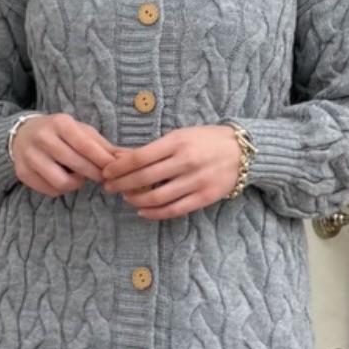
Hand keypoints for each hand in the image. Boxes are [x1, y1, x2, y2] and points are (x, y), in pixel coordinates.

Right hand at [11, 111, 120, 196]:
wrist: (22, 134)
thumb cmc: (60, 133)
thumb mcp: (81, 131)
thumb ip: (103, 145)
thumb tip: (129, 157)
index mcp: (60, 123)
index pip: (86, 145)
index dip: (102, 160)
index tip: (115, 170)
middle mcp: (43, 138)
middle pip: (76, 165)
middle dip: (95, 174)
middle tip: (103, 177)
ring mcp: (30, 156)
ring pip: (62, 182)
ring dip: (77, 184)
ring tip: (79, 177)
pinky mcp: (23, 173)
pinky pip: (50, 191)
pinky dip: (62, 189)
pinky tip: (63, 178)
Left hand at [100, 125, 244, 218]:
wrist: (242, 151)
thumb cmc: (205, 140)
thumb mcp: (180, 136)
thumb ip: (154, 148)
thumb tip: (122, 158)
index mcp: (177, 142)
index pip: (139, 157)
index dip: (119, 167)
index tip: (106, 172)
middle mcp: (186, 161)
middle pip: (144, 177)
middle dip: (121, 184)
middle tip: (109, 187)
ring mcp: (196, 181)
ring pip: (157, 197)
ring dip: (136, 199)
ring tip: (127, 198)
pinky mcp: (204, 197)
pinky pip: (173, 210)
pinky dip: (154, 213)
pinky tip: (143, 211)